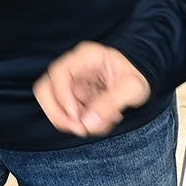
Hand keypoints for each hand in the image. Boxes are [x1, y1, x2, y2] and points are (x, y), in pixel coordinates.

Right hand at [33, 42, 150, 136]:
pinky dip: (82, 124)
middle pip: (45, 89)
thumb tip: (88, 124)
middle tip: (79, 129)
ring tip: (98, 125)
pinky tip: (103, 122)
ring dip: (69, 122)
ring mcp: (71, 84)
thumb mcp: (133, 88)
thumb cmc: (137, 75)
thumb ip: (112, 103)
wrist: (140, 75)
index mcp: (86, 57)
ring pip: (52, 104)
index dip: (62, 96)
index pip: (59, 73)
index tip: (76, 115)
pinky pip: (67, 114)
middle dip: (57, 113)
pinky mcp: (73, 97)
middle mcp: (73, 68)